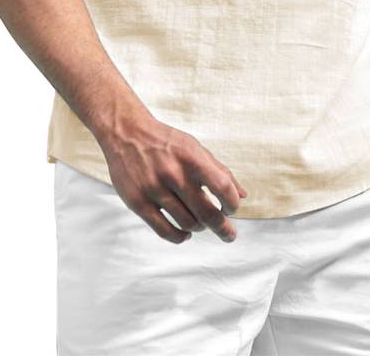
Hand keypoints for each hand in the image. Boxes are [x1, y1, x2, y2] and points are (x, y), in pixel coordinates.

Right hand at [101, 113, 247, 244]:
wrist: (126, 133)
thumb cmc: (166, 142)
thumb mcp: (195, 148)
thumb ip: (220, 170)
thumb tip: (243, 196)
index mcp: (191, 157)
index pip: (222, 187)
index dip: (232, 203)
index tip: (232, 209)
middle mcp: (174, 173)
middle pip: (207, 213)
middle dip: (223, 228)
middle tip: (229, 234)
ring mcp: (154, 188)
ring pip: (187, 224)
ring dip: (200, 228)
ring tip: (201, 224)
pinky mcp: (137, 202)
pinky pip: (164, 231)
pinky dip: (180, 237)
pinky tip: (185, 233)